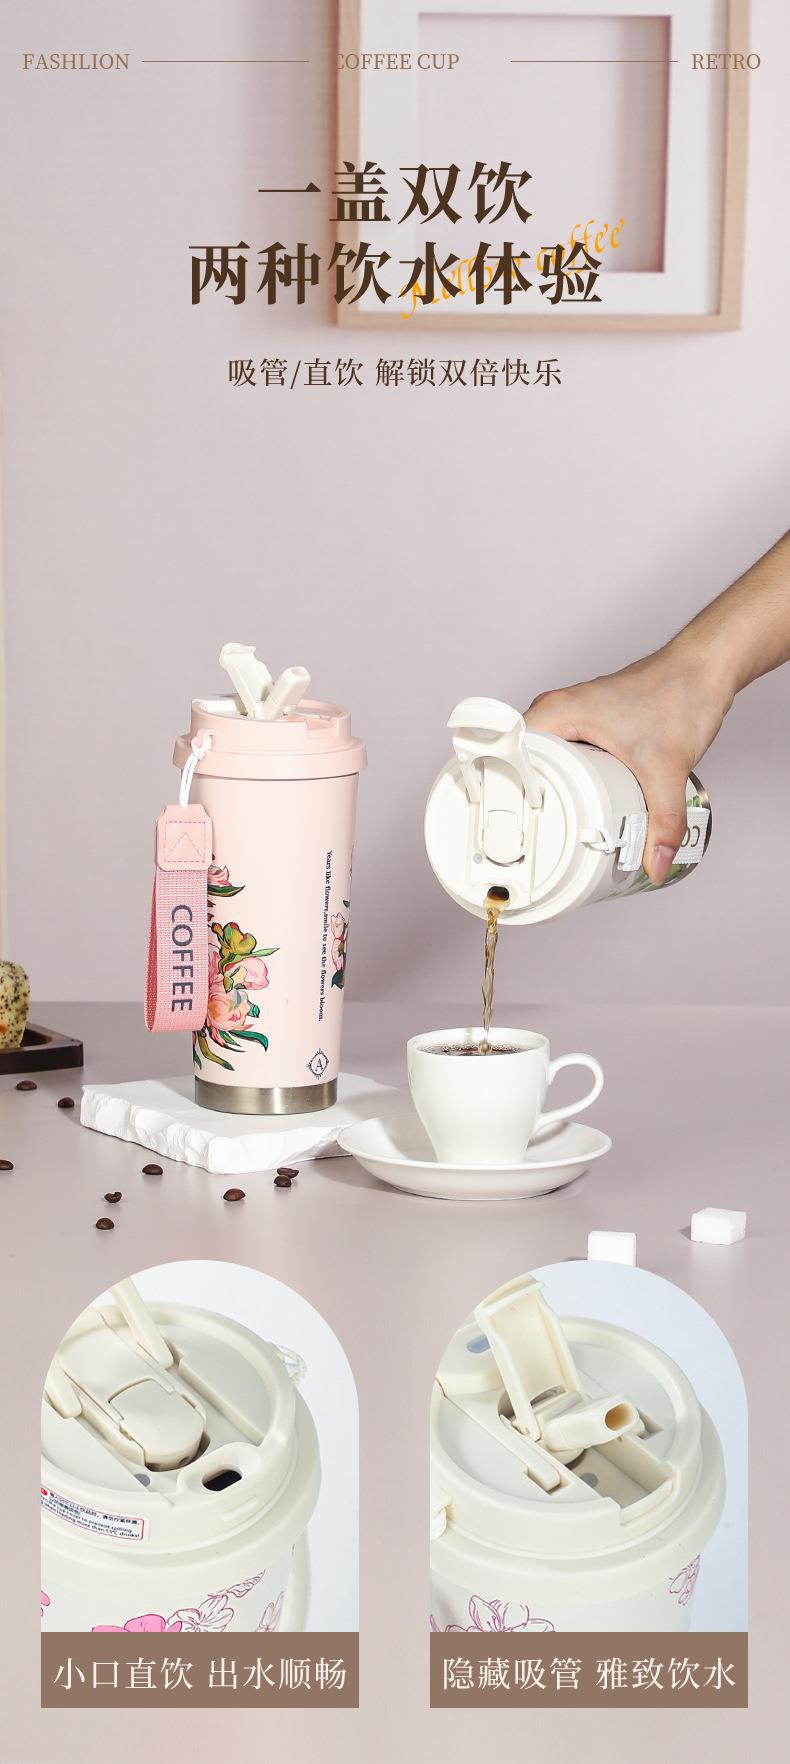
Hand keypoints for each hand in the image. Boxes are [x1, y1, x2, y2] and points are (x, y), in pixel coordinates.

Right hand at [523, 650, 729, 882]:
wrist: (705, 669)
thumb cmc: (680, 692)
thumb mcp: (667, 769)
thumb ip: (663, 821)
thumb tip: (657, 864)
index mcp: (557, 713)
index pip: (510, 758)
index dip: (507, 796)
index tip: (515, 828)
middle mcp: (558, 712)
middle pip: (526, 768)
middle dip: (533, 805)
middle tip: (542, 840)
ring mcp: (573, 719)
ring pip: (548, 766)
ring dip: (555, 796)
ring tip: (561, 831)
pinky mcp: (590, 726)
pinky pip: (568, 761)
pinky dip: (574, 785)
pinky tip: (585, 809)